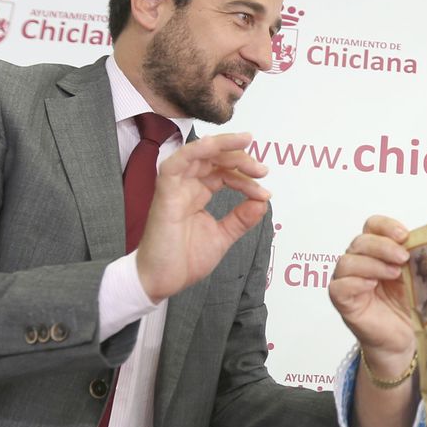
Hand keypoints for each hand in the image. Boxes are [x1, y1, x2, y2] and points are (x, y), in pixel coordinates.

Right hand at [135, 132, 270, 301]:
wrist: (161, 281)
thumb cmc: (183, 260)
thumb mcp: (222, 237)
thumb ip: (241, 219)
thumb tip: (262, 202)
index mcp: (197, 193)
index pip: (224, 173)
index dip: (246, 179)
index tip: (265, 193)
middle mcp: (186, 186)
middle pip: (213, 158)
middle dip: (240, 159)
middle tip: (262, 170)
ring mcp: (174, 188)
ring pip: (197, 153)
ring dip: (222, 146)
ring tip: (246, 145)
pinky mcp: (164, 194)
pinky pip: (176, 163)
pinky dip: (195, 150)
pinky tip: (214, 145)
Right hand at [329, 216, 415, 369]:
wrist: (402, 338)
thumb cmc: (407, 306)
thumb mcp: (414, 276)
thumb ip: (414, 258)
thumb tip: (425, 242)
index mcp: (375, 251)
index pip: (372, 226)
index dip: (385, 226)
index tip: (404, 234)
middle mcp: (358, 262)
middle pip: (360, 241)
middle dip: (383, 246)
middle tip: (403, 257)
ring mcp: (347, 281)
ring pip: (347, 262)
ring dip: (372, 264)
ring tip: (394, 274)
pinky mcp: (342, 302)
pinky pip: (338, 287)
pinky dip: (356, 283)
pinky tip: (372, 286)